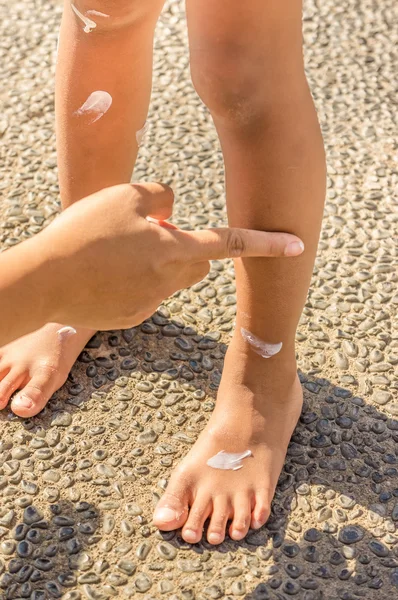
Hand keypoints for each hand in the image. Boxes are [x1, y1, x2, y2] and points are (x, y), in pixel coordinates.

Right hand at [38, 183, 303, 329]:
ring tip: (118, 253)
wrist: (46, 280)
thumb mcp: (123, 196)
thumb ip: (159, 196)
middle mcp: (169, 279)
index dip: (266, 243)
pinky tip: (106, 275)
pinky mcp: (132, 317)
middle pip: (199, 265)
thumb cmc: (84, 233)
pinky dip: (136, 283)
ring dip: (159, 264)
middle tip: (154, 234)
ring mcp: (151, 302)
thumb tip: (173, 206)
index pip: (230, 243)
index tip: (298, 246)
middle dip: (191, 250)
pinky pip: (146, 295)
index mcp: (174, 248)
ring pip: (170, 279)